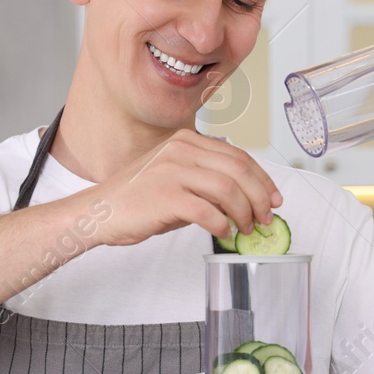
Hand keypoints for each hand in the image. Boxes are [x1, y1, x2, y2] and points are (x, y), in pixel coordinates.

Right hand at [83, 128, 282, 247]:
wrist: (98, 212)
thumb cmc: (135, 199)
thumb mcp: (174, 178)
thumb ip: (205, 181)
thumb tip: (243, 201)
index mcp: (185, 141)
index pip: (237, 156)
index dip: (262, 178)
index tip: (274, 197)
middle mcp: (180, 150)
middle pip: (238, 170)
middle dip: (260, 197)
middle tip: (266, 217)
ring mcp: (172, 171)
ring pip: (228, 189)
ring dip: (244, 212)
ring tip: (245, 228)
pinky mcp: (165, 196)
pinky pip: (207, 211)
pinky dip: (221, 224)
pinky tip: (223, 232)